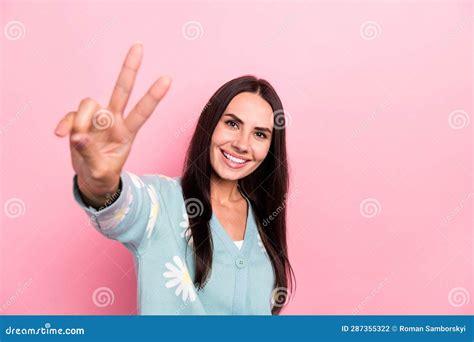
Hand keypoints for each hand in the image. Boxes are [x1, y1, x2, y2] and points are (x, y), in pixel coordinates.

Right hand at [55, 43, 170, 195]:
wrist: (92, 181)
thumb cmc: (103, 175)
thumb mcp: (101, 171)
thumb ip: (90, 154)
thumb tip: (77, 135)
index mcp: (127, 133)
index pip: (143, 111)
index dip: (154, 96)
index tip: (168, 78)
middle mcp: (114, 121)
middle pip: (122, 90)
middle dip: (129, 68)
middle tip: (139, 45)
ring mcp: (97, 120)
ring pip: (90, 103)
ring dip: (81, 119)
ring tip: (77, 138)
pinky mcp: (80, 121)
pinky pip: (72, 115)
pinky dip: (66, 124)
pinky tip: (61, 135)